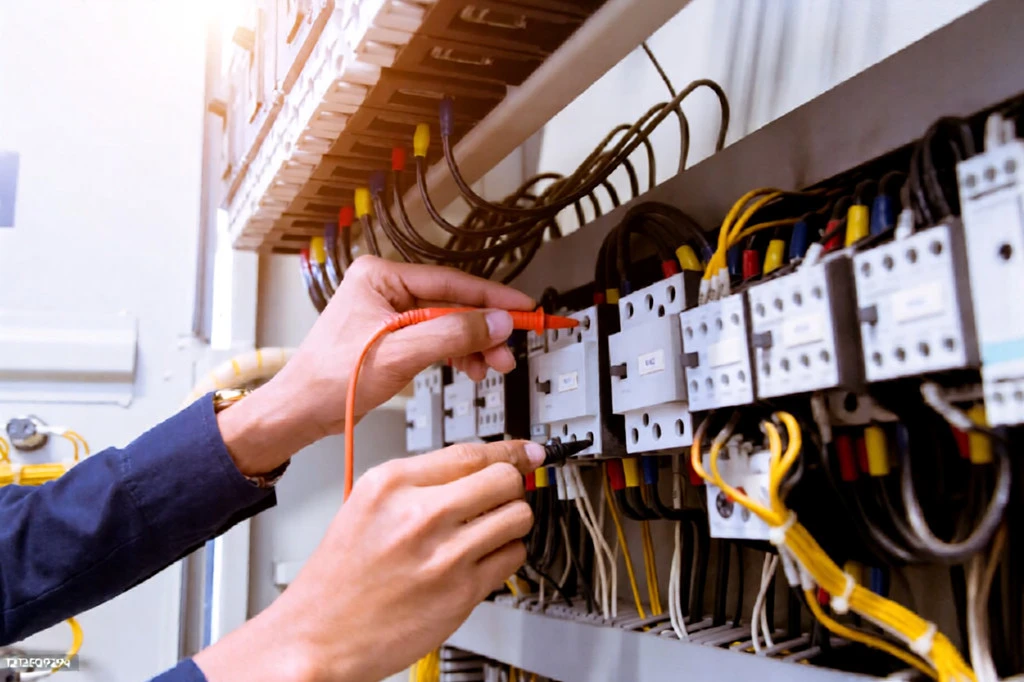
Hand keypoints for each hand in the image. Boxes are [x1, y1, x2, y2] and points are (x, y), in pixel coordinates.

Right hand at [194, 440, 543, 681]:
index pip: (470, 452)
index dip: (506, 451)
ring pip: (517, 516)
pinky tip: (482, 559)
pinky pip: (513, 557)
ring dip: (513, 521)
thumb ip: (420, 482)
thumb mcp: (366, 505)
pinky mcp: (462, 592)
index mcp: (390, 484)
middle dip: (512, 485)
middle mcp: (419, 514)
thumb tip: (478, 466)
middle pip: (504, 478)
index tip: (525, 451)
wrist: (319, 634)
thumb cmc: (340, 576)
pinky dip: (506, 556)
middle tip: (504, 495)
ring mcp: (444, 554)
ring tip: (492, 529)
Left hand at [218, 257, 534, 473]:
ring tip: (493, 365)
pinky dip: (457, 354)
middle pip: (453, 304)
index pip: (451, 281)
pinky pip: (436, 339)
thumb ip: (453, 333)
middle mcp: (386, 289)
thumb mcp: (400, 353)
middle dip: (484, 329)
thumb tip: (496, 321)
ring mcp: (390, 314)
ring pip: (448, 324)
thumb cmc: (330, 379)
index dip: (492, 297)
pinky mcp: (393, 337)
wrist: (301, 411)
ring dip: (473, 345)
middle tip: (509, 348)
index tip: (523, 307)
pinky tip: (472, 367)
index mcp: (380, 276)